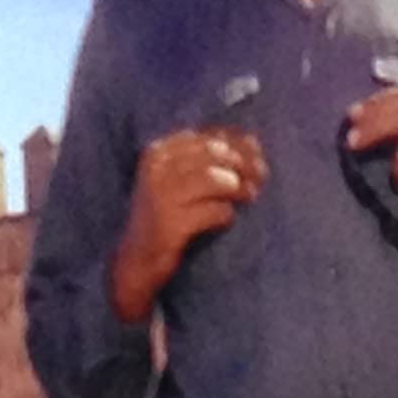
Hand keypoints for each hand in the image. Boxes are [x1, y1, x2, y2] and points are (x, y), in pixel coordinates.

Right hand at [111, 126, 265, 321]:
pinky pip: (216, 211)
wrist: (137, 260)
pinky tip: (227, 219)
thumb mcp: (179, 179)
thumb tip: (253, 140)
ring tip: (249, 196)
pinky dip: (227, 214)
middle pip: (217, 154)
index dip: (240, 145)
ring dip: (241, 188)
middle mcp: (157, 169)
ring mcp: (162, 196)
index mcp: (159, 152)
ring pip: (218, 179)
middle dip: (245, 164)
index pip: (210, 137)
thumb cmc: (167, 214)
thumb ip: (211, 158)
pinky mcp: (172, 224)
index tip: (258, 157)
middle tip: (260, 177)